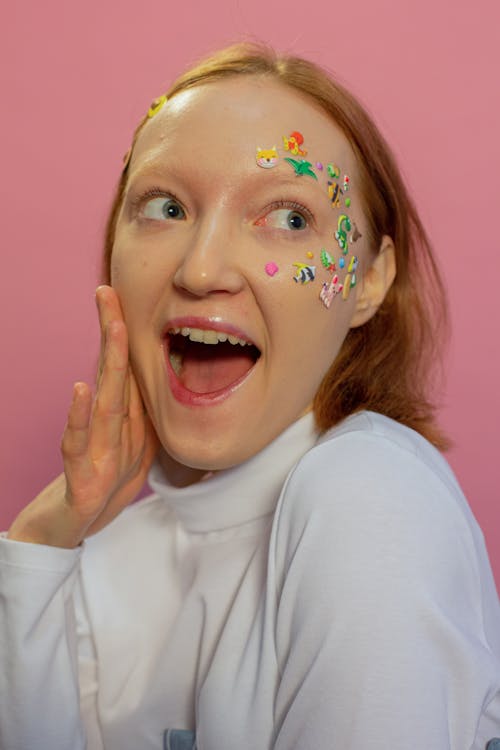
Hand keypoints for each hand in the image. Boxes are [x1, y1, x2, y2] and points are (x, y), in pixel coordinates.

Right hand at [7, 286, 157, 547]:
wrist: (69, 528)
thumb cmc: (102, 484)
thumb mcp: (136, 451)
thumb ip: (145, 419)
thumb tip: (163, 389)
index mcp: (119, 420)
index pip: (123, 370)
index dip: (125, 335)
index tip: (122, 298)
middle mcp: (104, 428)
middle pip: (111, 374)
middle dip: (113, 332)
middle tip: (109, 292)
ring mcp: (91, 450)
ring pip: (103, 402)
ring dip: (109, 362)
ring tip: (112, 326)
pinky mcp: (81, 476)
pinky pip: (79, 445)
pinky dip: (80, 418)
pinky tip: (80, 389)